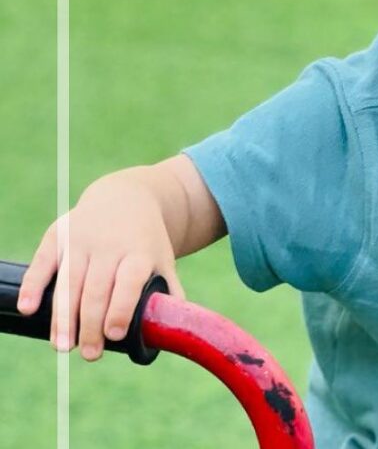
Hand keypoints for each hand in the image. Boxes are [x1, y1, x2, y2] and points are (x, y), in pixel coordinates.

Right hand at [16, 176, 184, 361]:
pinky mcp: (58, 235)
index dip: (120, 308)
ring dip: (63, 317)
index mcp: (139, 253)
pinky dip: (33, 286)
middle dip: (91, 325)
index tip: (115, 335)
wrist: (124, 198)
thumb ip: (168, 291)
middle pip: (96, 289)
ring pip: (68, 282)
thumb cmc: (144, 241)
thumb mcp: (162, 260)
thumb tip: (173, 329)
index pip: (128, 282)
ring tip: (63, 346)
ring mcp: (81, 240)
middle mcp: (109, 245)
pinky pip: (43, 263)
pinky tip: (28, 310)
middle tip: (90, 354)